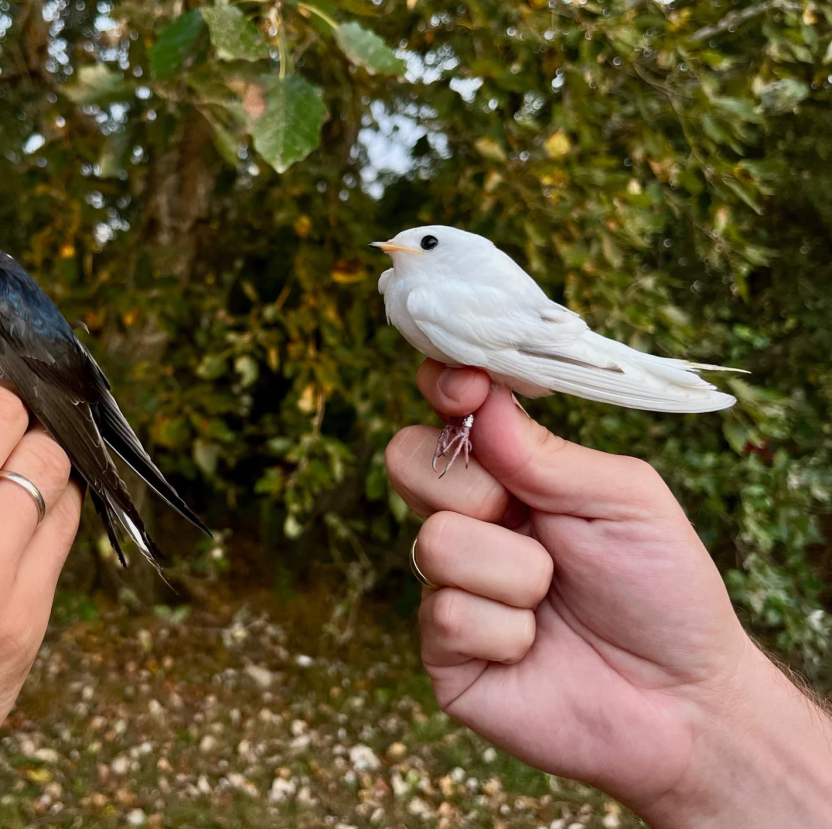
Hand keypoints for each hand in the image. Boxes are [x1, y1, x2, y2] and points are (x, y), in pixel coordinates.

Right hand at [387, 360, 831, 827]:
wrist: (684, 704)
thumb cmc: (664, 591)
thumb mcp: (624, 499)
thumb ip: (548, 453)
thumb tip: (479, 400)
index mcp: (510, 474)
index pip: (446, 412)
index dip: (443, 387)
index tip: (464, 388)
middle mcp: (470, 520)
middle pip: (407, 459)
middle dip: (474, 485)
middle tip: (529, 518)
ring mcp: (451, 583)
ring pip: (434, 542)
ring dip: (513, 573)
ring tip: (551, 599)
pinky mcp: (444, 650)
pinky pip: (447, 614)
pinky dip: (507, 632)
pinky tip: (536, 647)